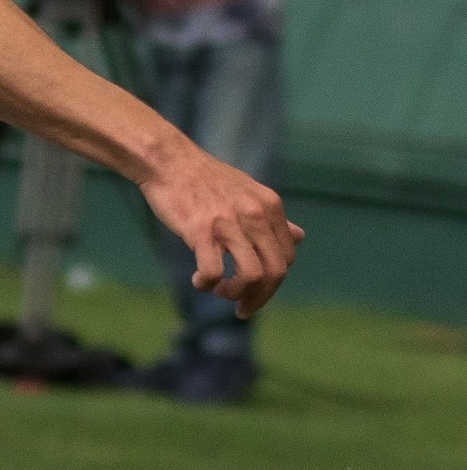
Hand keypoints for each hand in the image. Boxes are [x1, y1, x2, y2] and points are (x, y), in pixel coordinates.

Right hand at [139, 139, 303, 317]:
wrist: (170, 161)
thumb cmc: (206, 179)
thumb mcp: (249, 193)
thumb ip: (274, 218)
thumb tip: (299, 237)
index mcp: (270, 207)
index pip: (287, 258)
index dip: (273, 284)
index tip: (254, 292)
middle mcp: (255, 215)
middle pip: (275, 272)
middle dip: (260, 298)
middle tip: (240, 308)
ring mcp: (229, 223)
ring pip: (252, 275)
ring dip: (236, 293)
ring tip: (219, 290)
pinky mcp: (201, 230)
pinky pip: (213, 271)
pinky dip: (207, 284)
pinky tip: (198, 280)